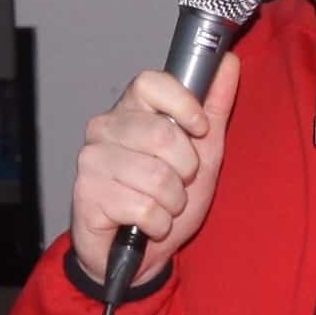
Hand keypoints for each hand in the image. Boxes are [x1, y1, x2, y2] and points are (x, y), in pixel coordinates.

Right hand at [65, 57, 245, 288]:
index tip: (198, 129)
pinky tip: (145, 224)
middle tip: (178, 183)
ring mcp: (92, 161)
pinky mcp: (86, 194)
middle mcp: (105, 128)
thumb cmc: (165, 198)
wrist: (140, 252)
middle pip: (162, 134)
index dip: (183, 105)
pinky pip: (143, 208)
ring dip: (173, 202)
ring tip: (162, 206)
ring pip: (156, 176)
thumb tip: (230, 62)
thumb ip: (214, 107)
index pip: (151, 82)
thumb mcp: (202, 152)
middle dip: (186, 170)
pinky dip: (157, 223)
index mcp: (131, 109)